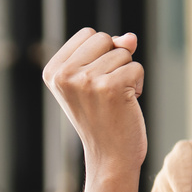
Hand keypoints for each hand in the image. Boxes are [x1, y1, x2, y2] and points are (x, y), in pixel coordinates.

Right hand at [43, 28, 146, 177]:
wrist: (109, 157)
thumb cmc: (103, 117)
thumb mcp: (96, 79)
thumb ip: (109, 50)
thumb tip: (130, 38)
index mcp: (53, 71)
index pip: (88, 34)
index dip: (101, 53)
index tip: (93, 82)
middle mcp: (65, 75)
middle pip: (104, 38)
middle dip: (114, 60)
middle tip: (106, 92)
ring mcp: (87, 81)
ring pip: (123, 52)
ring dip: (127, 74)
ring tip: (115, 100)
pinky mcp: (111, 87)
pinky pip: (137, 67)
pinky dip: (138, 84)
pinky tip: (126, 104)